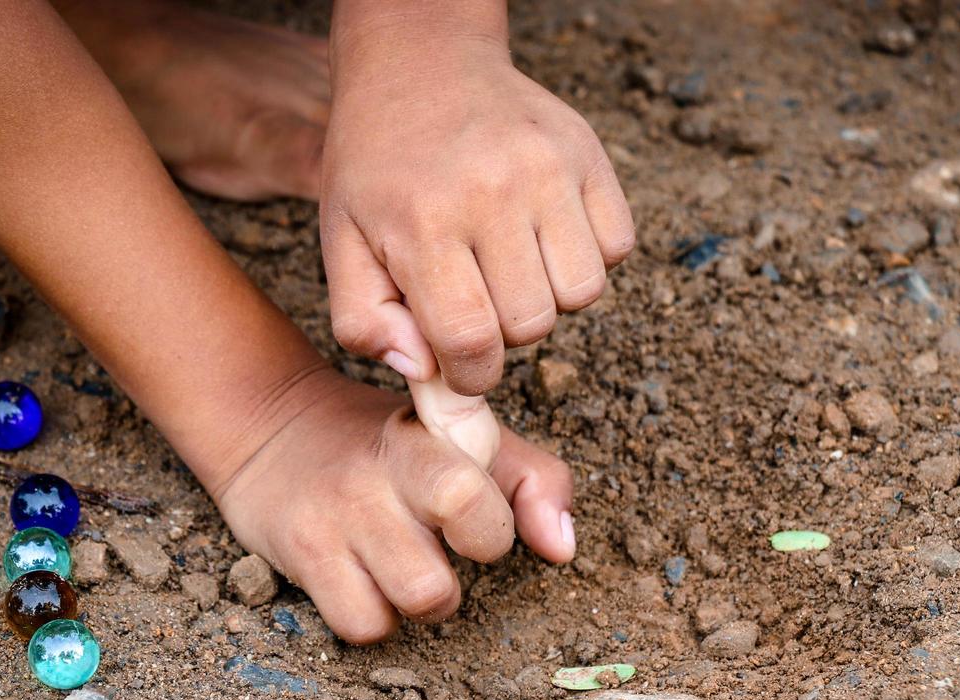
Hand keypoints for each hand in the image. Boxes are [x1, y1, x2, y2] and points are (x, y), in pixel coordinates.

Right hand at [213, 368, 573, 642]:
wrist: (270, 427)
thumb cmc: (387, 443)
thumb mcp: (459, 437)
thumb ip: (529, 480)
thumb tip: (562, 549)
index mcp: (424, 440)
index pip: (469, 495)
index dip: (490, 525)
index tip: (474, 515)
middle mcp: (375, 480)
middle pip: (441, 570)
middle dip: (460, 574)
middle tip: (440, 549)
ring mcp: (334, 522)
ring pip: (415, 601)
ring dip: (424, 602)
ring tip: (407, 567)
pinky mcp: (301, 559)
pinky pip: (362, 626)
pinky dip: (376, 618)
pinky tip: (368, 583)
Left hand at [320, 25, 634, 394]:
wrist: (421, 65)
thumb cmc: (379, 168)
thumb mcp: (341, 241)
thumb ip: (364, 321)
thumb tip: (422, 373)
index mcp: (424, 224)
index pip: (472, 343)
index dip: (471, 374)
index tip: (461, 363)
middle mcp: (493, 193)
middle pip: (533, 326)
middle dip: (505, 332)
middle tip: (478, 295)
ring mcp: (549, 169)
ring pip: (582, 293)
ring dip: (550, 296)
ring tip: (512, 263)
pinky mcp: (589, 154)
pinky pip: (617, 248)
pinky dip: (589, 255)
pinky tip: (545, 233)